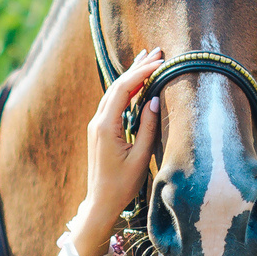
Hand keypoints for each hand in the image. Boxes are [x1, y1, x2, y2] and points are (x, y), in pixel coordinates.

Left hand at [79, 48, 162, 234]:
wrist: (100, 202)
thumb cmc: (122, 184)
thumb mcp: (140, 157)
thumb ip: (148, 127)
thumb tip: (153, 99)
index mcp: (106, 126)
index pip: (123, 89)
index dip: (141, 72)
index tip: (160, 61)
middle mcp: (97, 121)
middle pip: (116, 86)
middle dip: (136, 67)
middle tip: (157, 52)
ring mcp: (96, 125)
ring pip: (113, 92)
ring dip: (130, 76)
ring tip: (147, 60)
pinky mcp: (99, 131)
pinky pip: (112, 103)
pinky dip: (125, 90)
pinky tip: (136, 84)